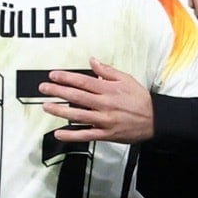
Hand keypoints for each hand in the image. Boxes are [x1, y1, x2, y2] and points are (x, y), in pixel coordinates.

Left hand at [39, 58, 153, 142]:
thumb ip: (107, 71)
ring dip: (60, 111)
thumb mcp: (126, 79)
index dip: (66, 78)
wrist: (154, 120)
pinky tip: (59, 133)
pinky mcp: (105, 134)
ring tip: (46, 106)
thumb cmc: (140, 99)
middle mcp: (104, 104)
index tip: (53, 75)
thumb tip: (93, 61)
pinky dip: (71, 135)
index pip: (83, 82)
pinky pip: (86, 135)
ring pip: (78, 115)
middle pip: (77, 97)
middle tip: (43, 88)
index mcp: (109, 89)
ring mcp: (104, 120)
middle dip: (58, 91)